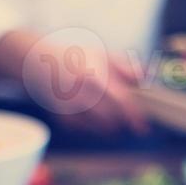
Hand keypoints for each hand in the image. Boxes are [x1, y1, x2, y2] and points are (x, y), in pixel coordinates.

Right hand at [0, 29, 148, 135]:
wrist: (38, 62)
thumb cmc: (75, 57)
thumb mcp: (102, 55)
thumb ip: (126, 66)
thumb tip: (147, 75)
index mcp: (94, 77)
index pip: (121, 102)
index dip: (135, 116)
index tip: (143, 127)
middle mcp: (81, 95)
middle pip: (113, 119)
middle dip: (123, 120)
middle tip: (127, 115)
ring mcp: (71, 109)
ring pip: (101, 128)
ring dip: (110, 124)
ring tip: (105, 107)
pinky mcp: (64, 119)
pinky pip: (87, 129)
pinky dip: (93, 125)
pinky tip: (87, 109)